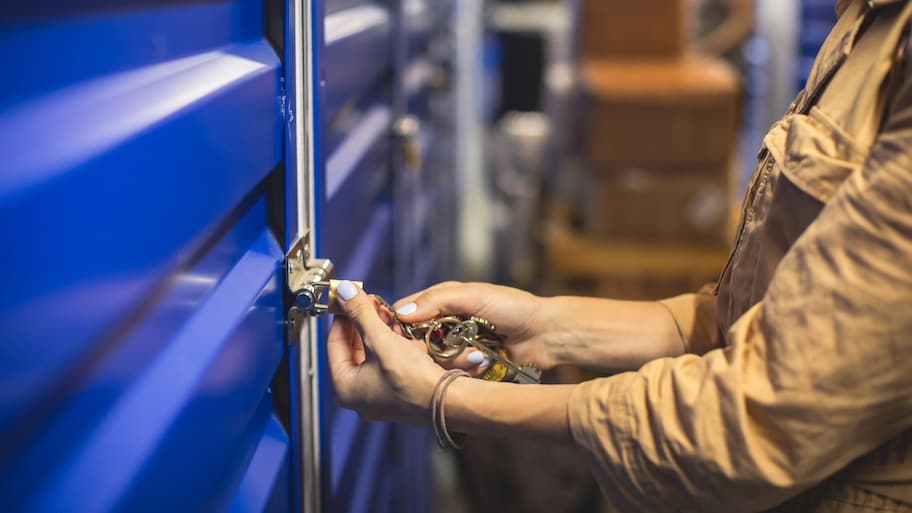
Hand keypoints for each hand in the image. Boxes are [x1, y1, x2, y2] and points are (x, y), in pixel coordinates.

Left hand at [327, 281, 443, 423]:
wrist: (448, 400)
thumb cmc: (413, 381)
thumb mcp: (380, 339)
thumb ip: (359, 313)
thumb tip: (344, 292)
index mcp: (344, 388)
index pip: (333, 343)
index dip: (341, 316)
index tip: (347, 298)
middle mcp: (359, 395)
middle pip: (353, 348)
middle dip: (362, 321)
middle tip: (368, 301)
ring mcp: (379, 395)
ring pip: (372, 353)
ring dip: (378, 329)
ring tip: (384, 310)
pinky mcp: (398, 391)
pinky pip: (387, 361)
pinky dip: (391, 343)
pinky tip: (398, 328)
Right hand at [393, 282, 557, 372]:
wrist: (546, 334)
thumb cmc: (513, 307)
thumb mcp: (473, 296)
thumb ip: (437, 301)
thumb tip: (401, 313)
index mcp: (443, 301)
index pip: (407, 312)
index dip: (398, 324)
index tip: (398, 336)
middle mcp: (445, 325)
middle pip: (416, 342)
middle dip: (428, 347)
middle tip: (444, 346)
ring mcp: (456, 347)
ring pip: (432, 361)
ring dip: (452, 360)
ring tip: (476, 354)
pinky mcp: (467, 367)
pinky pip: (451, 374)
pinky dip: (464, 371)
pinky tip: (480, 365)